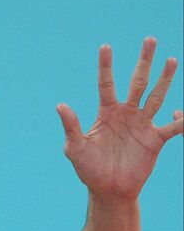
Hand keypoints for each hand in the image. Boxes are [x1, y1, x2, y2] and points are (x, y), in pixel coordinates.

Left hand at [57, 38, 182, 200]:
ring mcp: (142, 125)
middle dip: (144, 61)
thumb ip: (71, 127)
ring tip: (171, 60)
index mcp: (107, 113)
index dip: (105, 66)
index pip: (106, 84)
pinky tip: (181, 112)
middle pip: (137, 82)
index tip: (105, 47)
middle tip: (150, 39)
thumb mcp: (76, 149)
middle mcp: (127, 114)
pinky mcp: (155, 139)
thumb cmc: (90, 170)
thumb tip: (60, 105)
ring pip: (156, 96)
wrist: (108, 191)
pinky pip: (173, 128)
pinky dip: (181, 120)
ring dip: (164, 79)